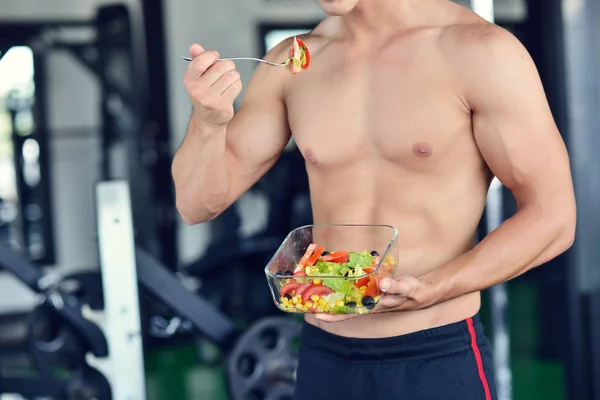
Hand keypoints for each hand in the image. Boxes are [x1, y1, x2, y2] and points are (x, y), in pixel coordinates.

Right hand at [183, 44, 241, 127]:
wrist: (208, 119)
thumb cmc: (204, 94)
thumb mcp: (198, 77)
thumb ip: (198, 60)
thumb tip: (195, 47)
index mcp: (189, 79)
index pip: (201, 61)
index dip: (212, 55)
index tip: (215, 56)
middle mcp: (197, 89)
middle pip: (221, 67)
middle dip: (228, 66)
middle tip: (226, 71)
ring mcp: (209, 98)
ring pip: (232, 76)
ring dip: (234, 77)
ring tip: (228, 83)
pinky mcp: (222, 105)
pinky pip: (237, 86)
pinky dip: (237, 86)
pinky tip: (230, 90)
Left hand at [314, 276, 437, 322]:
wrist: (420, 292)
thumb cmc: (412, 292)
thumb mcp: (406, 288)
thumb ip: (396, 286)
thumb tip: (384, 283)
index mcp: (372, 306)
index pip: (348, 313)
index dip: (332, 315)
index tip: (315, 314)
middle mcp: (366, 303)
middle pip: (341, 307)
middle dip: (324, 305)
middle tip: (305, 302)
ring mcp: (367, 296)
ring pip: (345, 297)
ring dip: (330, 295)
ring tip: (312, 289)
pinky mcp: (369, 288)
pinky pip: (352, 287)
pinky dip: (342, 284)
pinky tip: (333, 279)